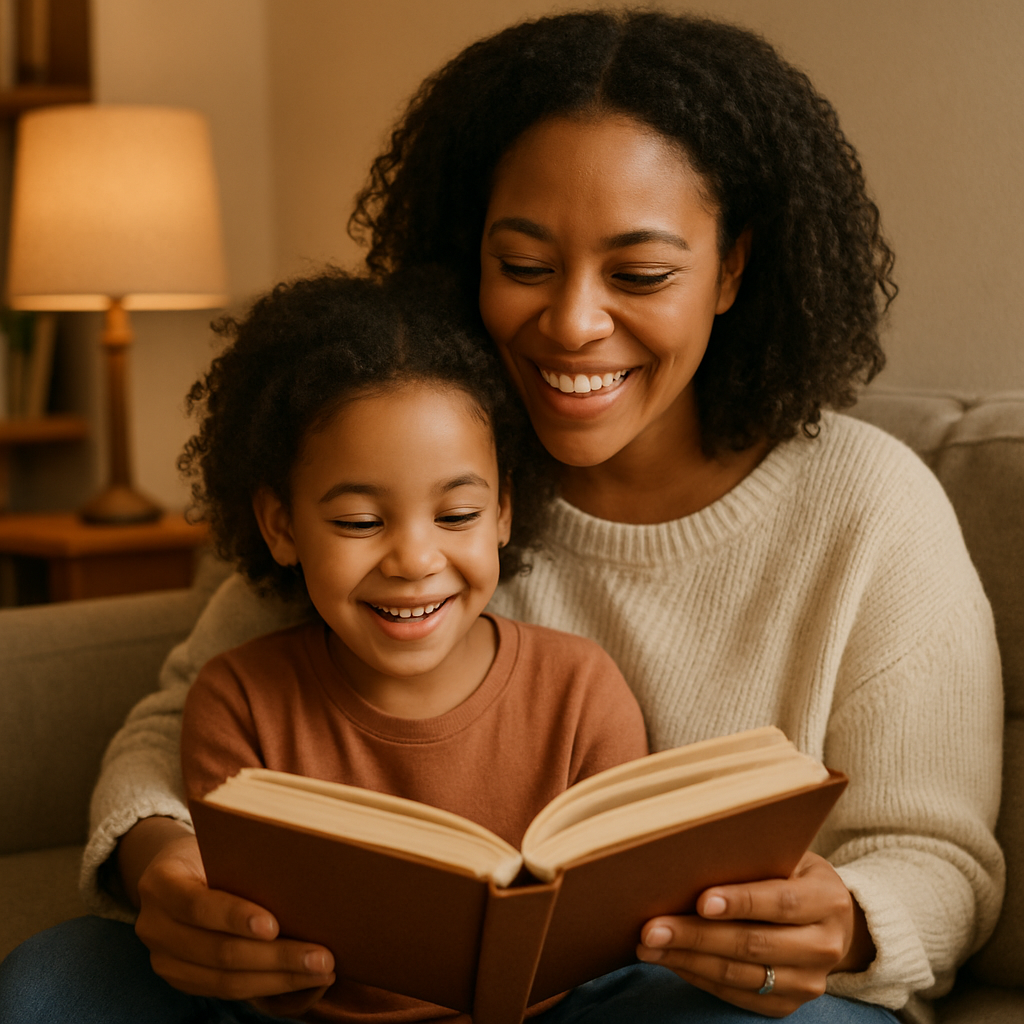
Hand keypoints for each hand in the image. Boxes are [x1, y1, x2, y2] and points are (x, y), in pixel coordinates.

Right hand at [120, 818, 335, 1006]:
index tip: (275, 925)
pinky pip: (226, 993)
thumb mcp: (219, 844)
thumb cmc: (210, 851)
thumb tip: (303, 877)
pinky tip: (301, 982)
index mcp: (161, 884)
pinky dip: (267, 990)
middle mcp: (155, 927)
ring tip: (320, 973)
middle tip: (321, 958)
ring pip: (225, 982)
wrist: (176, 873)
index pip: (197, 905)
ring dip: (279, 981)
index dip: (235, 917)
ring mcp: (164, 961)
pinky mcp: (182, 980)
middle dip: (275, 958)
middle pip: (218, 952)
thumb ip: (245, 862)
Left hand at [636, 852, 873, 1016]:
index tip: (701, 901)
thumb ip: (754, 859)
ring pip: (739, 975)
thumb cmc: (794, 876)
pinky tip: (671, 961)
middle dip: (696, 936)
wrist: (832, 923)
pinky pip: (736, 995)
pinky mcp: (788, 1005)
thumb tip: (692, 857)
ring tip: (649, 946)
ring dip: (688, 961)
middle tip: (652, 928)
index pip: (781, 901)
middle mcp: (824, 946)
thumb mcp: (788, 858)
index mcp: (828, 900)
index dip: (741, 902)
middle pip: (753, 944)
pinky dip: (699, 977)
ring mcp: (808, 982)